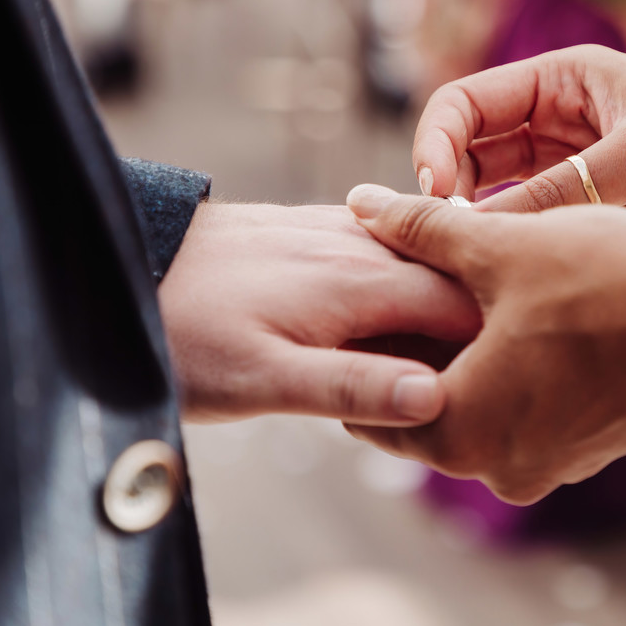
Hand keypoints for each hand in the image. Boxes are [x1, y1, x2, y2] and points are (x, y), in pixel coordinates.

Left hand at [159, 202, 480, 424]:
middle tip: (478, 385)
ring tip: (441, 362)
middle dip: (475, 330)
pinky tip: (390, 322)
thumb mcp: (264, 380)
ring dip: (440, 309)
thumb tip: (439, 395)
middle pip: (452, 283)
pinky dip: (403, 287)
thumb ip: (353, 385)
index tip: (505, 388)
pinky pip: (385, 253)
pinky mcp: (313, 230)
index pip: (467, 306)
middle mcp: (360, 246)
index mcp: (363, 283)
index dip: (494, 348)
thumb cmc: (185, 333)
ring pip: (421, 266)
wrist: (120, 263)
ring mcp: (337, 231)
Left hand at [342, 185, 625, 503]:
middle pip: (421, 402)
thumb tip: (359, 200)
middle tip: (400, 276)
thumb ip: (421, 228)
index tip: (359, 288)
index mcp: (457, 434)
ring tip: (456, 283)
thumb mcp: (503, 246)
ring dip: (462, 352)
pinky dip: (510, 368)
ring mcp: (546, 465)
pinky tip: (517, 309)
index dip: (359, 335)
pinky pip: (523, 409)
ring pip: (477, 405)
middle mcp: (495, 468)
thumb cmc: (608, 285)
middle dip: (408, 341)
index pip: (370, 394)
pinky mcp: (586, 450)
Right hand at [412, 45, 625, 262]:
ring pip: (496, 197)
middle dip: (446, 188)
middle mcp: (562, 125)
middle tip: (442, 237)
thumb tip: (479, 232)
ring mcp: (578, 174)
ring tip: (459, 263)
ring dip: (474, 224)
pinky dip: (512, 250)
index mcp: (566, 82)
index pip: (467, 104)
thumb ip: (561, 192)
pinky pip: (536, 233)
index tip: (433, 194)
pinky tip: (500, 278)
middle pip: (470, 152)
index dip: (436, 143)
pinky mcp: (598, 218)